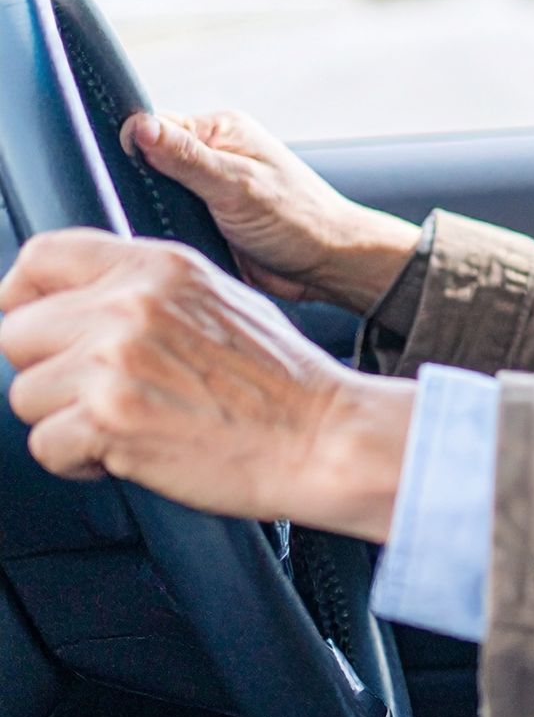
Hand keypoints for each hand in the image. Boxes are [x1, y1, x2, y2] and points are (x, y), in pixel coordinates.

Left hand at [0, 229, 411, 540]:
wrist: (321, 435)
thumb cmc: (281, 380)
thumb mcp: (220, 297)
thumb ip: (148, 289)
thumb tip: (82, 300)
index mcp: (159, 266)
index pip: (41, 256)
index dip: (24, 294)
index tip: (37, 324)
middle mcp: (130, 305)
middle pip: (17, 331)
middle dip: (48, 369)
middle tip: (97, 390)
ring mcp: (116, 362)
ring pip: (24, 394)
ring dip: (63, 419)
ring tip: (123, 422)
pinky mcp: (110, 420)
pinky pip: (44, 445)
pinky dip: (77, 460)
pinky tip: (125, 451)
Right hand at [122, 109, 419, 313]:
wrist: (329, 265)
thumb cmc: (299, 219)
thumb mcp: (237, 185)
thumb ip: (187, 158)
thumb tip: (137, 126)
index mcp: (220, 130)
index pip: (151, 126)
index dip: (128, 147)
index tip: (114, 175)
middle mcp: (211, 155)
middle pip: (145, 163)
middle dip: (133, 186)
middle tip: (131, 209)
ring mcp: (206, 190)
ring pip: (150, 197)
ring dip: (145, 214)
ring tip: (147, 231)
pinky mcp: (204, 222)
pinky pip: (165, 224)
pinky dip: (159, 235)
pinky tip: (155, 247)